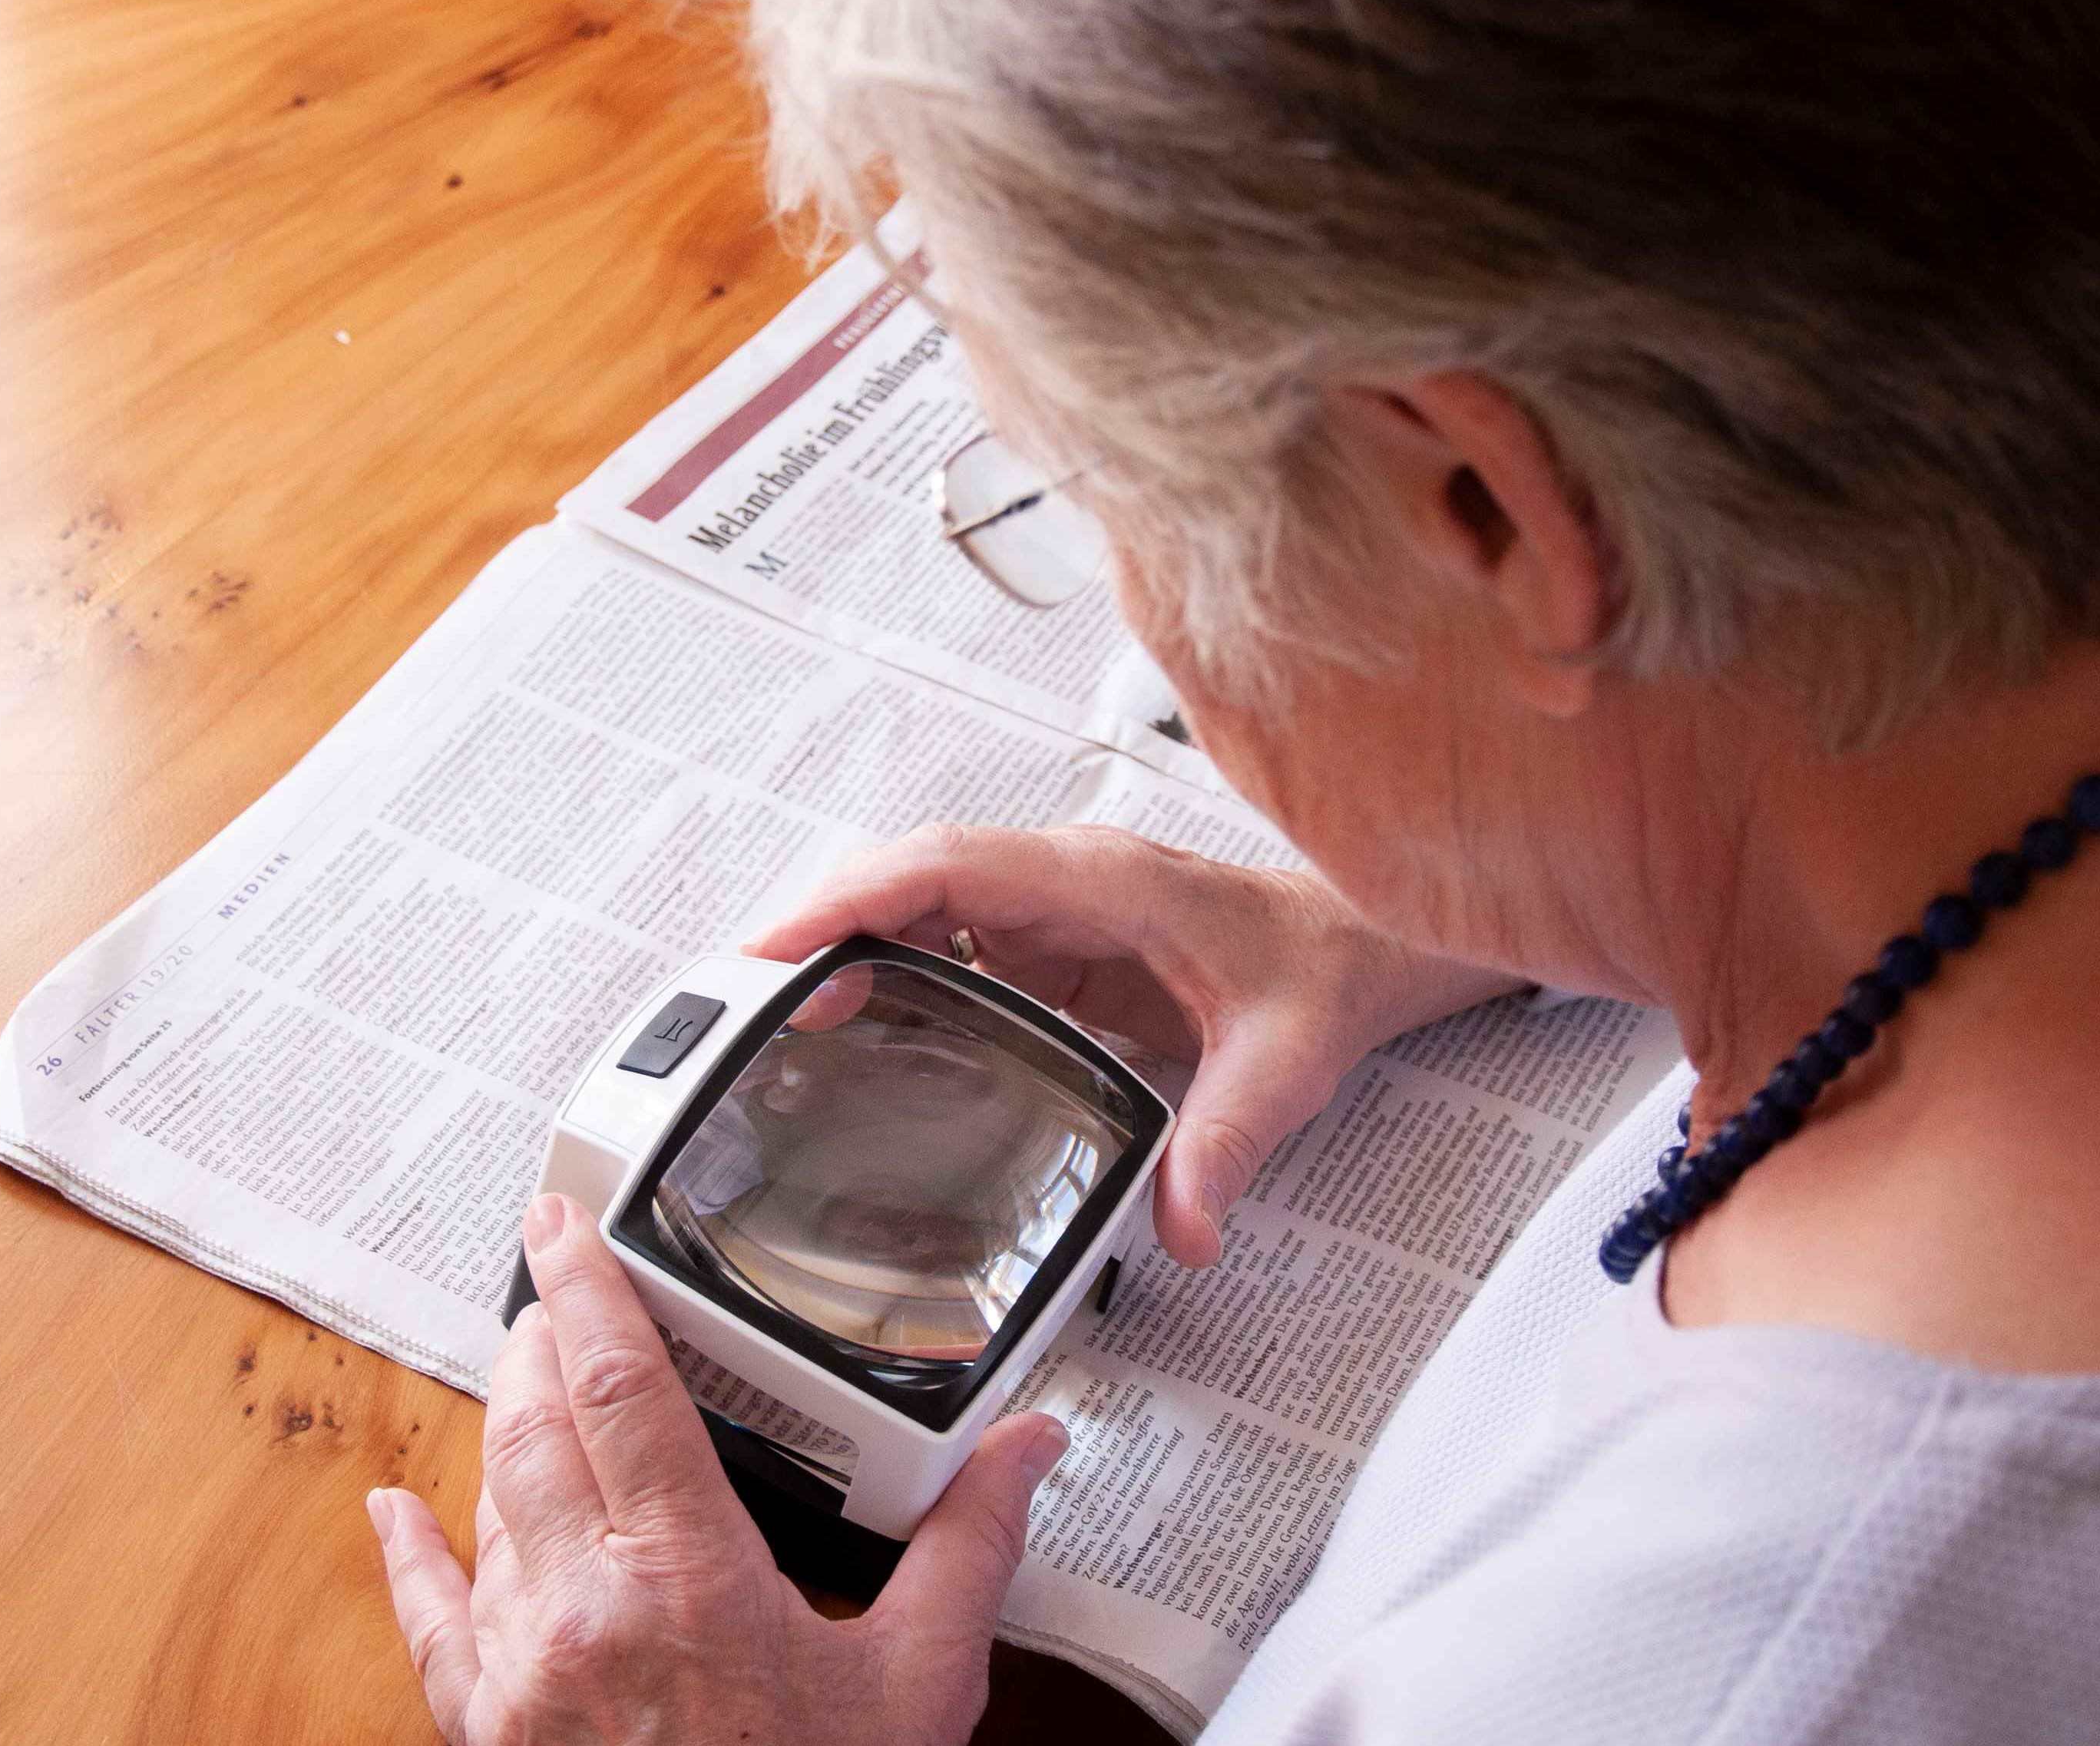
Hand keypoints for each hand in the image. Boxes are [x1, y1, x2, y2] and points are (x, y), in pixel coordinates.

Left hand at [368, 1194, 1070, 1745]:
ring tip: (532, 1384)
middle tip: (558, 1292)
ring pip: (488, 1505)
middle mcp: (582, 1613)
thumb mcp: (918, 1686)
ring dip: (505, 1430)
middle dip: (541, 1343)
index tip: (557, 1221)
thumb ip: (966, 1551)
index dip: (584, 1288)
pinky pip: (427, 1625)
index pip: (615, 1389)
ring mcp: (520, 1675)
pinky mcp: (487, 1734)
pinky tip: (395, 1509)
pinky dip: (411, 1554)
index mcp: (686, 1577)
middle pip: (532, 1425)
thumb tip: (1028, 1449)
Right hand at [747, 824, 1525, 1265]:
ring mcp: (1049, 910)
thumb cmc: (1323, 973)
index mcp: (1099, 881)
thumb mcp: (1285, 1062)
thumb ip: (1231, 1144)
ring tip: (767, 1023)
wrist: (1360, 949)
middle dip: (818, 931)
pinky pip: (946, 947)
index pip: (947, 868)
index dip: (853, 899)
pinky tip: (847, 1033)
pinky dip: (886, 978)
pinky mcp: (1049, 948)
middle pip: (906, 882)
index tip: (781, 946)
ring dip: (842, 953)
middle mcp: (1059, 882)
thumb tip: (1187, 1230)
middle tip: (739, 1005)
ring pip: (916, 910)